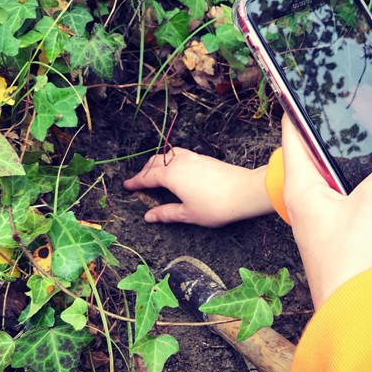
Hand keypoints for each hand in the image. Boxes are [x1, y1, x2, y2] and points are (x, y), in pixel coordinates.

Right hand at [123, 147, 273, 226]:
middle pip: (156, 162)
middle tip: (139, 181)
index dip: (136, 182)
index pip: (147, 177)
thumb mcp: (188, 214)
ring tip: (156, 173)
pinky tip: (177, 169)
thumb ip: (166, 213)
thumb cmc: (216, 205)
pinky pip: (180, 155)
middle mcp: (180, 162)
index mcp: (171, 175)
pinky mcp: (205, 159)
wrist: (244, 191)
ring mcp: (193, 158)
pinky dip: (171, 160)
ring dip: (158, 163)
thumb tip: (149, 216)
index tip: (127, 186)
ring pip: (168, 155)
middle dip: (145, 171)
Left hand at [281, 113, 371, 308]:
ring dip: (362, 162)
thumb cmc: (357, 263)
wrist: (366, 316)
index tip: (302, 87)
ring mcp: (328, 223)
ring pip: (342, 179)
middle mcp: (309, 204)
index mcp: (302, 189)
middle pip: (319, 156)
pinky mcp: (349, 238)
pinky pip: (359, 201)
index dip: (297, 109)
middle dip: (338, 134)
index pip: (293, 137)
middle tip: (359, 111)